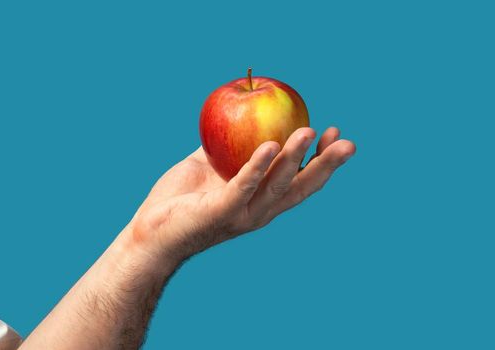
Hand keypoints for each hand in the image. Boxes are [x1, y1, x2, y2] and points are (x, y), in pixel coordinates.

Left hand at [126, 127, 355, 262]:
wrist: (149, 234)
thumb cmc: (178, 200)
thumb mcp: (206, 165)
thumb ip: (226, 145)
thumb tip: (237, 112)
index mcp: (260, 200)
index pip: (299, 180)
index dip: (320, 160)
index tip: (333, 132)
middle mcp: (258, 211)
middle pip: (300, 187)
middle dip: (325, 165)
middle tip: (346, 142)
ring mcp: (241, 215)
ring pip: (275, 185)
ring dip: (294, 158)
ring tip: (308, 132)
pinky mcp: (220, 213)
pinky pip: (241, 187)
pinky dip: (256, 167)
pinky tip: (269, 146)